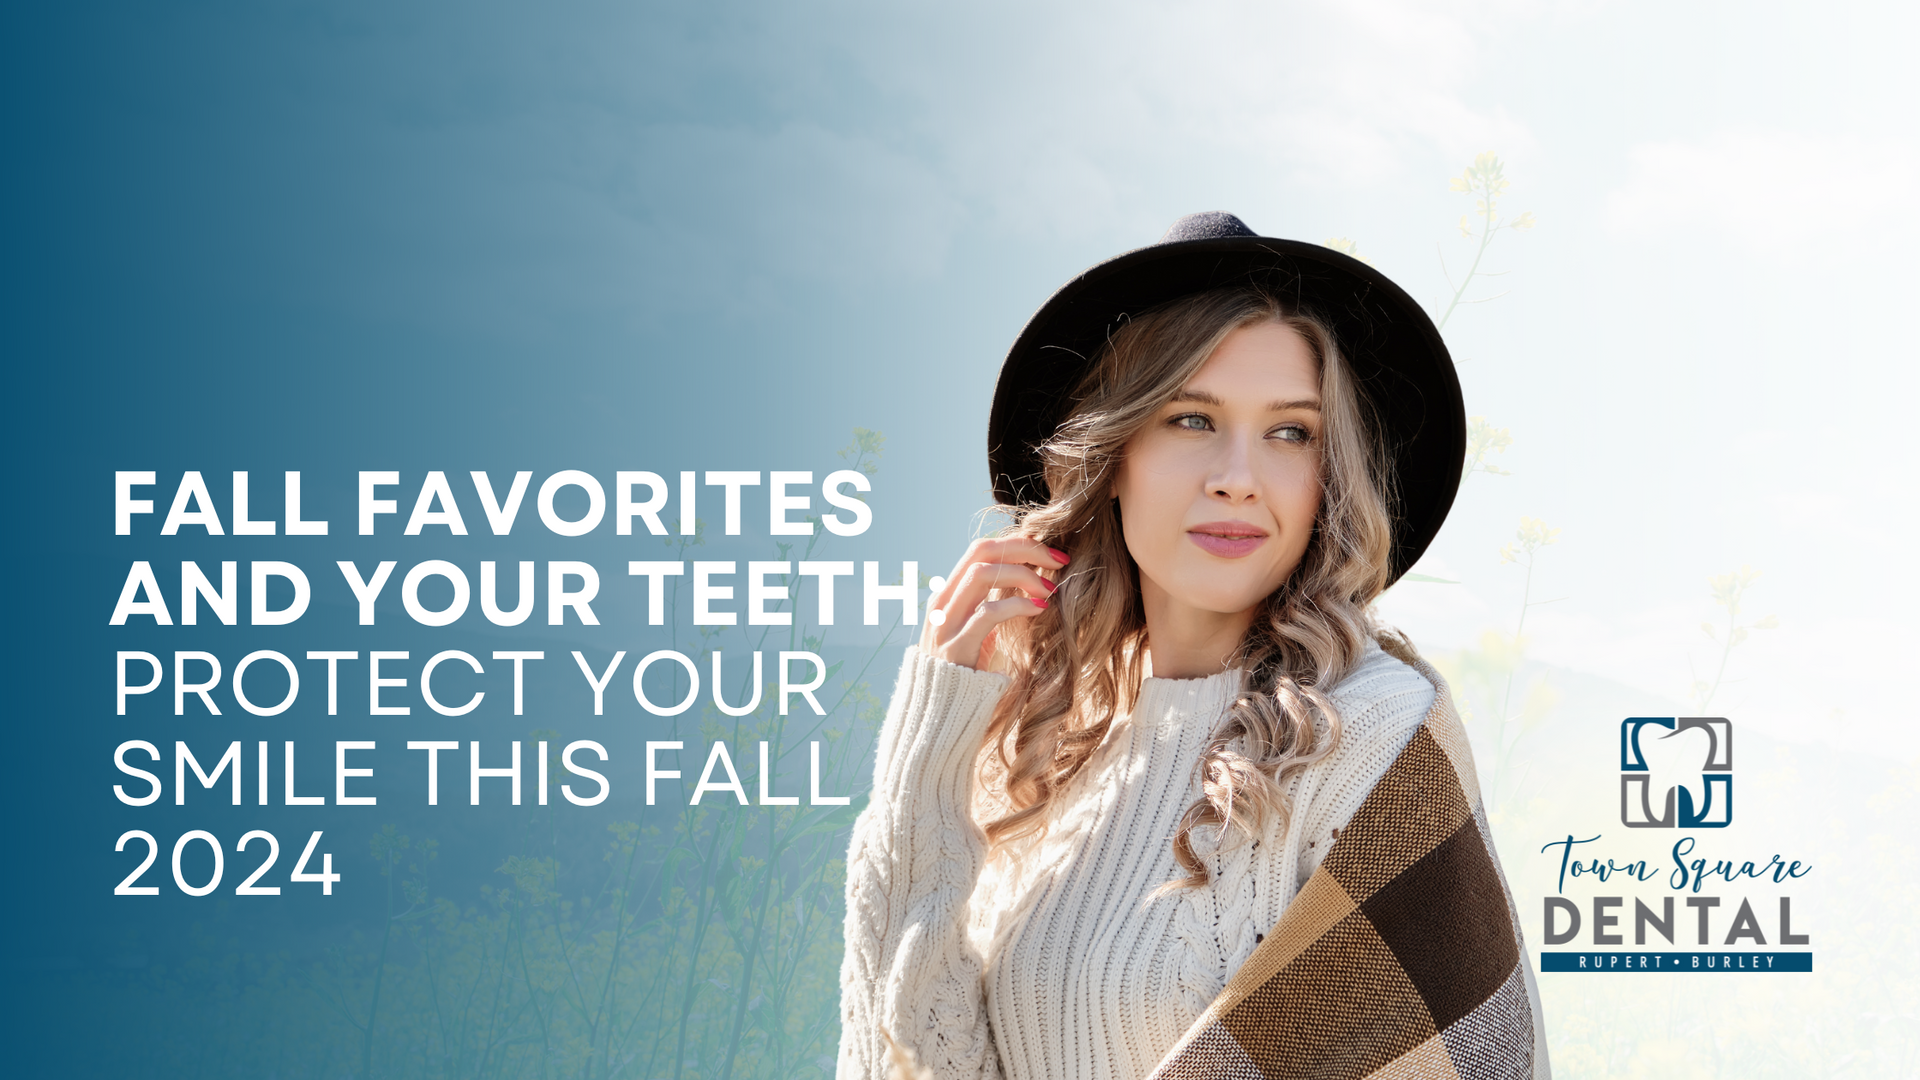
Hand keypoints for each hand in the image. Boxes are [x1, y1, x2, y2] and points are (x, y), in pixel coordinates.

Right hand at [920, 538, 1068, 669]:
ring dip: (1023, 576)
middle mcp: (943, 601)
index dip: (1019, 543)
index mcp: (949, 593)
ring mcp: (945, 622)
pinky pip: (987, 614)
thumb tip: (1026, 583)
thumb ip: (990, 605)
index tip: (1052, 553)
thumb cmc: (966, 671)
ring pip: (982, 574)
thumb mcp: (977, 631)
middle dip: (1025, 549)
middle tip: (1059, 561)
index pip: (982, 549)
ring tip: (1049, 590)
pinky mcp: (955, 646)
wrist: (939, 712)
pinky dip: (1017, 605)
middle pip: (982, 551)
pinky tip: (1038, 610)